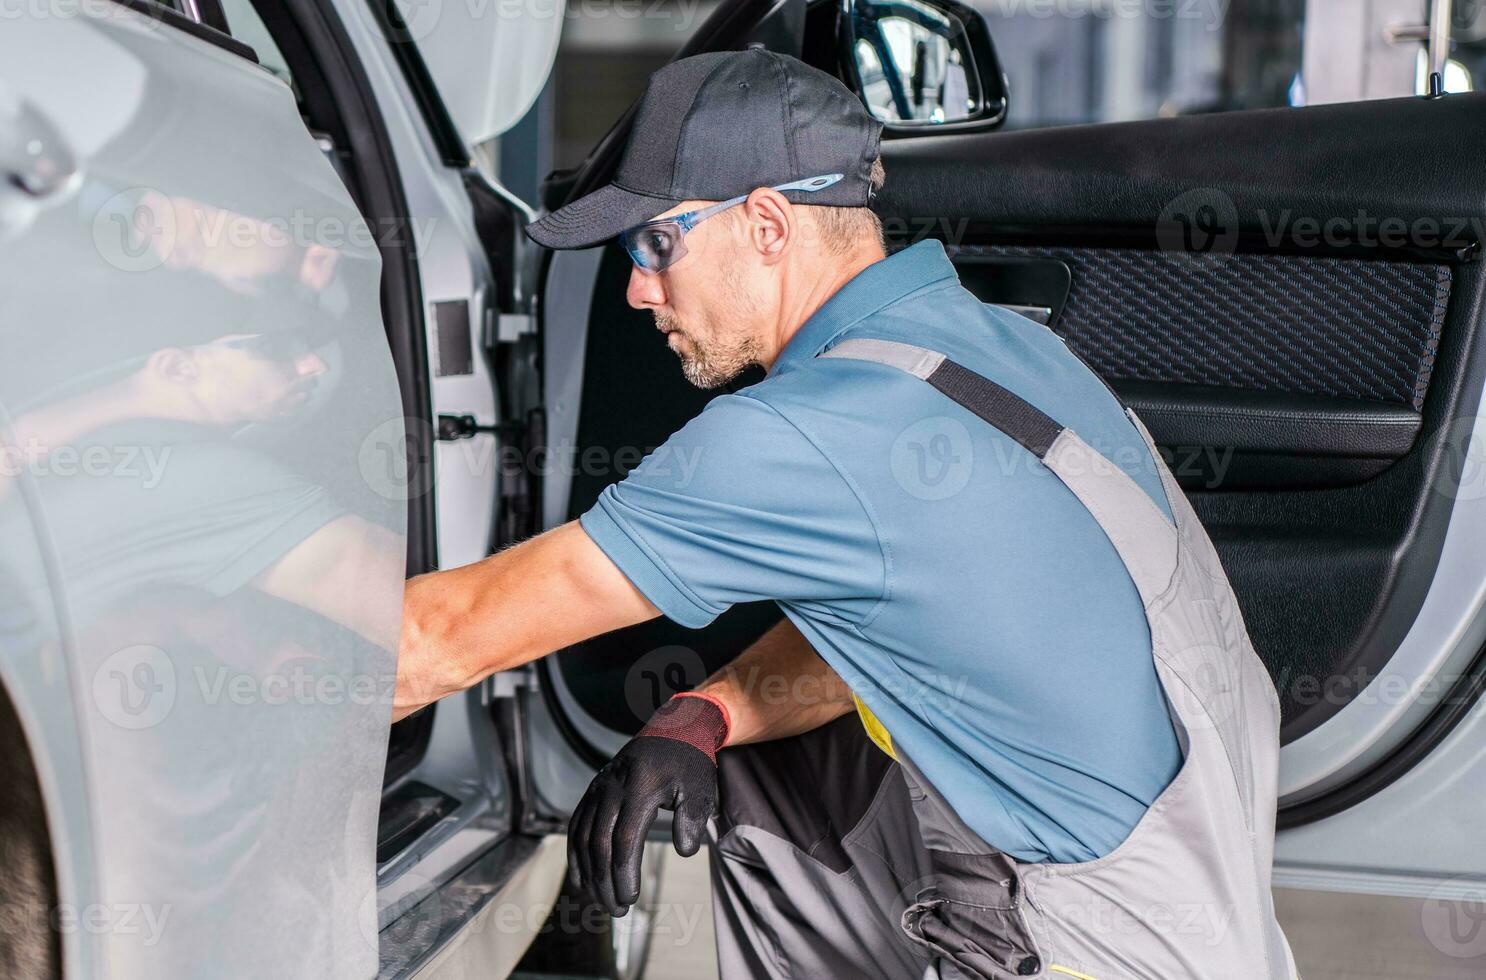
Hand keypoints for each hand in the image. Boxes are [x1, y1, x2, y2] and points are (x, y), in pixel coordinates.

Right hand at [568, 694, 729, 914]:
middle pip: (599, 843)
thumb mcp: (701, 787)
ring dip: (589, 874)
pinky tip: (581, 880)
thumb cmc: (689, 763)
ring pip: (582, 837)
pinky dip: (574, 855)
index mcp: (640, 788)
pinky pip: (575, 826)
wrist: (672, 729)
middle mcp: (612, 788)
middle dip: (605, 882)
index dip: (624, 873)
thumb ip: (693, 818)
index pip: (625, 840)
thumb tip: (685, 850)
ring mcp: (598, 789)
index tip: (631, 899)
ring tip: (601, 902)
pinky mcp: (592, 791)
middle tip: (617, 911)